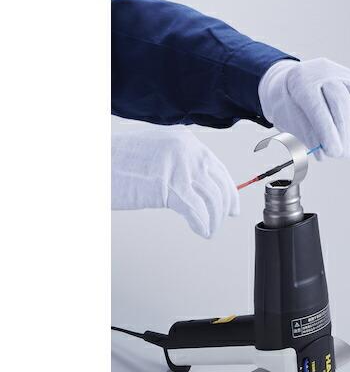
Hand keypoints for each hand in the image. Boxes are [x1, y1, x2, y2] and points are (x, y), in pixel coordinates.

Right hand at [112, 126, 238, 237]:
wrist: (95, 163)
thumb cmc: (117, 161)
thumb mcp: (154, 153)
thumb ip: (177, 164)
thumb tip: (197, 185)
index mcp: (184, 140)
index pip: (217, 167)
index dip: (228, 190)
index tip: (231, 205)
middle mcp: (187, 150)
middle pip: (219, 184)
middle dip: (224, 206)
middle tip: (224, 219)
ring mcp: (180, 168)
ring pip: (212, 200)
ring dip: (213, 219)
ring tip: (208, 230)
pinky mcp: (171, 189)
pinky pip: (197, 212)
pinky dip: (202, 225)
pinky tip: (201, 231)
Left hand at [258, 58, 349, 159]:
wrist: (292, 87)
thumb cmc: (288, 108)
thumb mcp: (288, 122)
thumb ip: (305, 135)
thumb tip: (325, 153)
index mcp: (299, 79)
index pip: (317, 106)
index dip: (327, 131)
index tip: (333, 152)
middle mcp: (322, 70)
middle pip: (342, 100)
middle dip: (344, 132)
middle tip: (341, 154)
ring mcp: (342, 72)